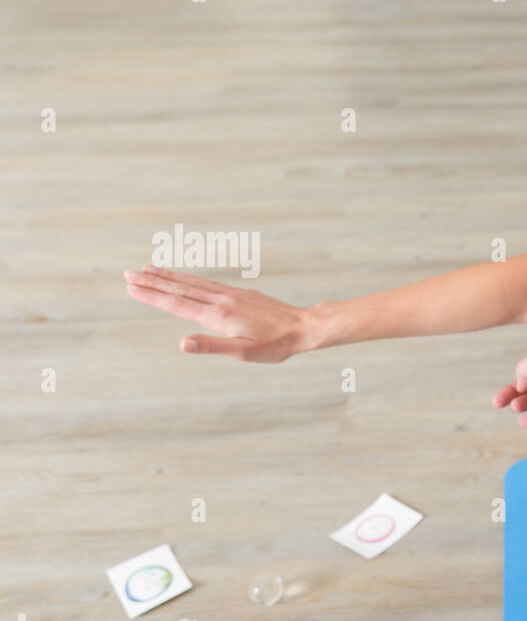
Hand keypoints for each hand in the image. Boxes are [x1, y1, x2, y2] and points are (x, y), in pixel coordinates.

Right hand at [123, 264, 312, 361]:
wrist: (303, 327)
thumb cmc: (276, 345)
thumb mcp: (244, 352)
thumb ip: (212, 347)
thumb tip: (182, 343)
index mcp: (218, 316)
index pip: (177, 304)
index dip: (152, 296)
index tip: (130, 287)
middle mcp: (221, 300)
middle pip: (180, 288)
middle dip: (153, 281)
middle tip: (128, 273)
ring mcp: (231, 294)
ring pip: (193, 283)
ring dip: (169, 276)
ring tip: (148, 268)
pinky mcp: (240, 293)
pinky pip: (207, 283)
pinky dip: (190, 278)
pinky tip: (185, 278)